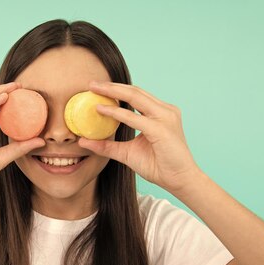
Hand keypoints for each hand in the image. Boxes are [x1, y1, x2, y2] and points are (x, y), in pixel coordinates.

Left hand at [78, 80, 203, 192]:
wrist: (179, 181)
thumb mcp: (127, 153)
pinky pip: (135, 118)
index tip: (97, 88)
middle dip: (112, 86)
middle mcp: (165, 110)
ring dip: (113, 92)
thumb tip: (83, 141)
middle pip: (135, 91)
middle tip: (91, 83)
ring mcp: (165, 117)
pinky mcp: (161, 129)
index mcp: (160, 113)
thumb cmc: (159, 166)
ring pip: (135, 97)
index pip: (136, 95)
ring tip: (94, 89)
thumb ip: (108, 146)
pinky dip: (117, 113)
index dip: (116, 90)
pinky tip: (102, 110)